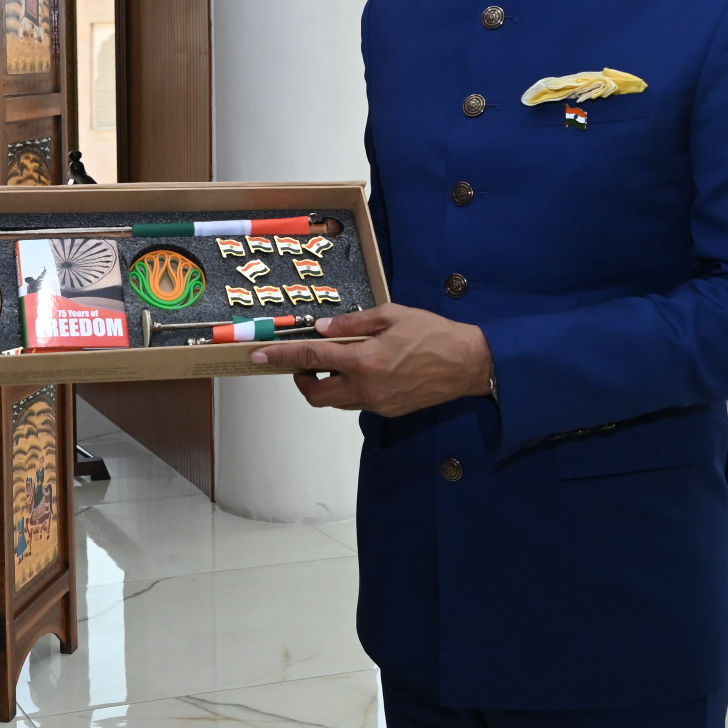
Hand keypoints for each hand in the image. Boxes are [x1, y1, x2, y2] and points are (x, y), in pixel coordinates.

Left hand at [269, 303, 493, 417]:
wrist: (468, 364)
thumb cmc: (433, 333)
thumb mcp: (392, 315)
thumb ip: (354, 322)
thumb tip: (322, 329)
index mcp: (364, 360)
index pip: (311, 359)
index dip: (281, 356)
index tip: (259, 355)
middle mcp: (366, 388)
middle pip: (315, 394)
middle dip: (301, 380)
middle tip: (305, 362)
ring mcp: (377, 404)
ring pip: (334, 402)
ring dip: (326, 384)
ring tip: (337, 362)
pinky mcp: (388, 411)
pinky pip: (356, 403)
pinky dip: (349, 388)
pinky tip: (363, 370)